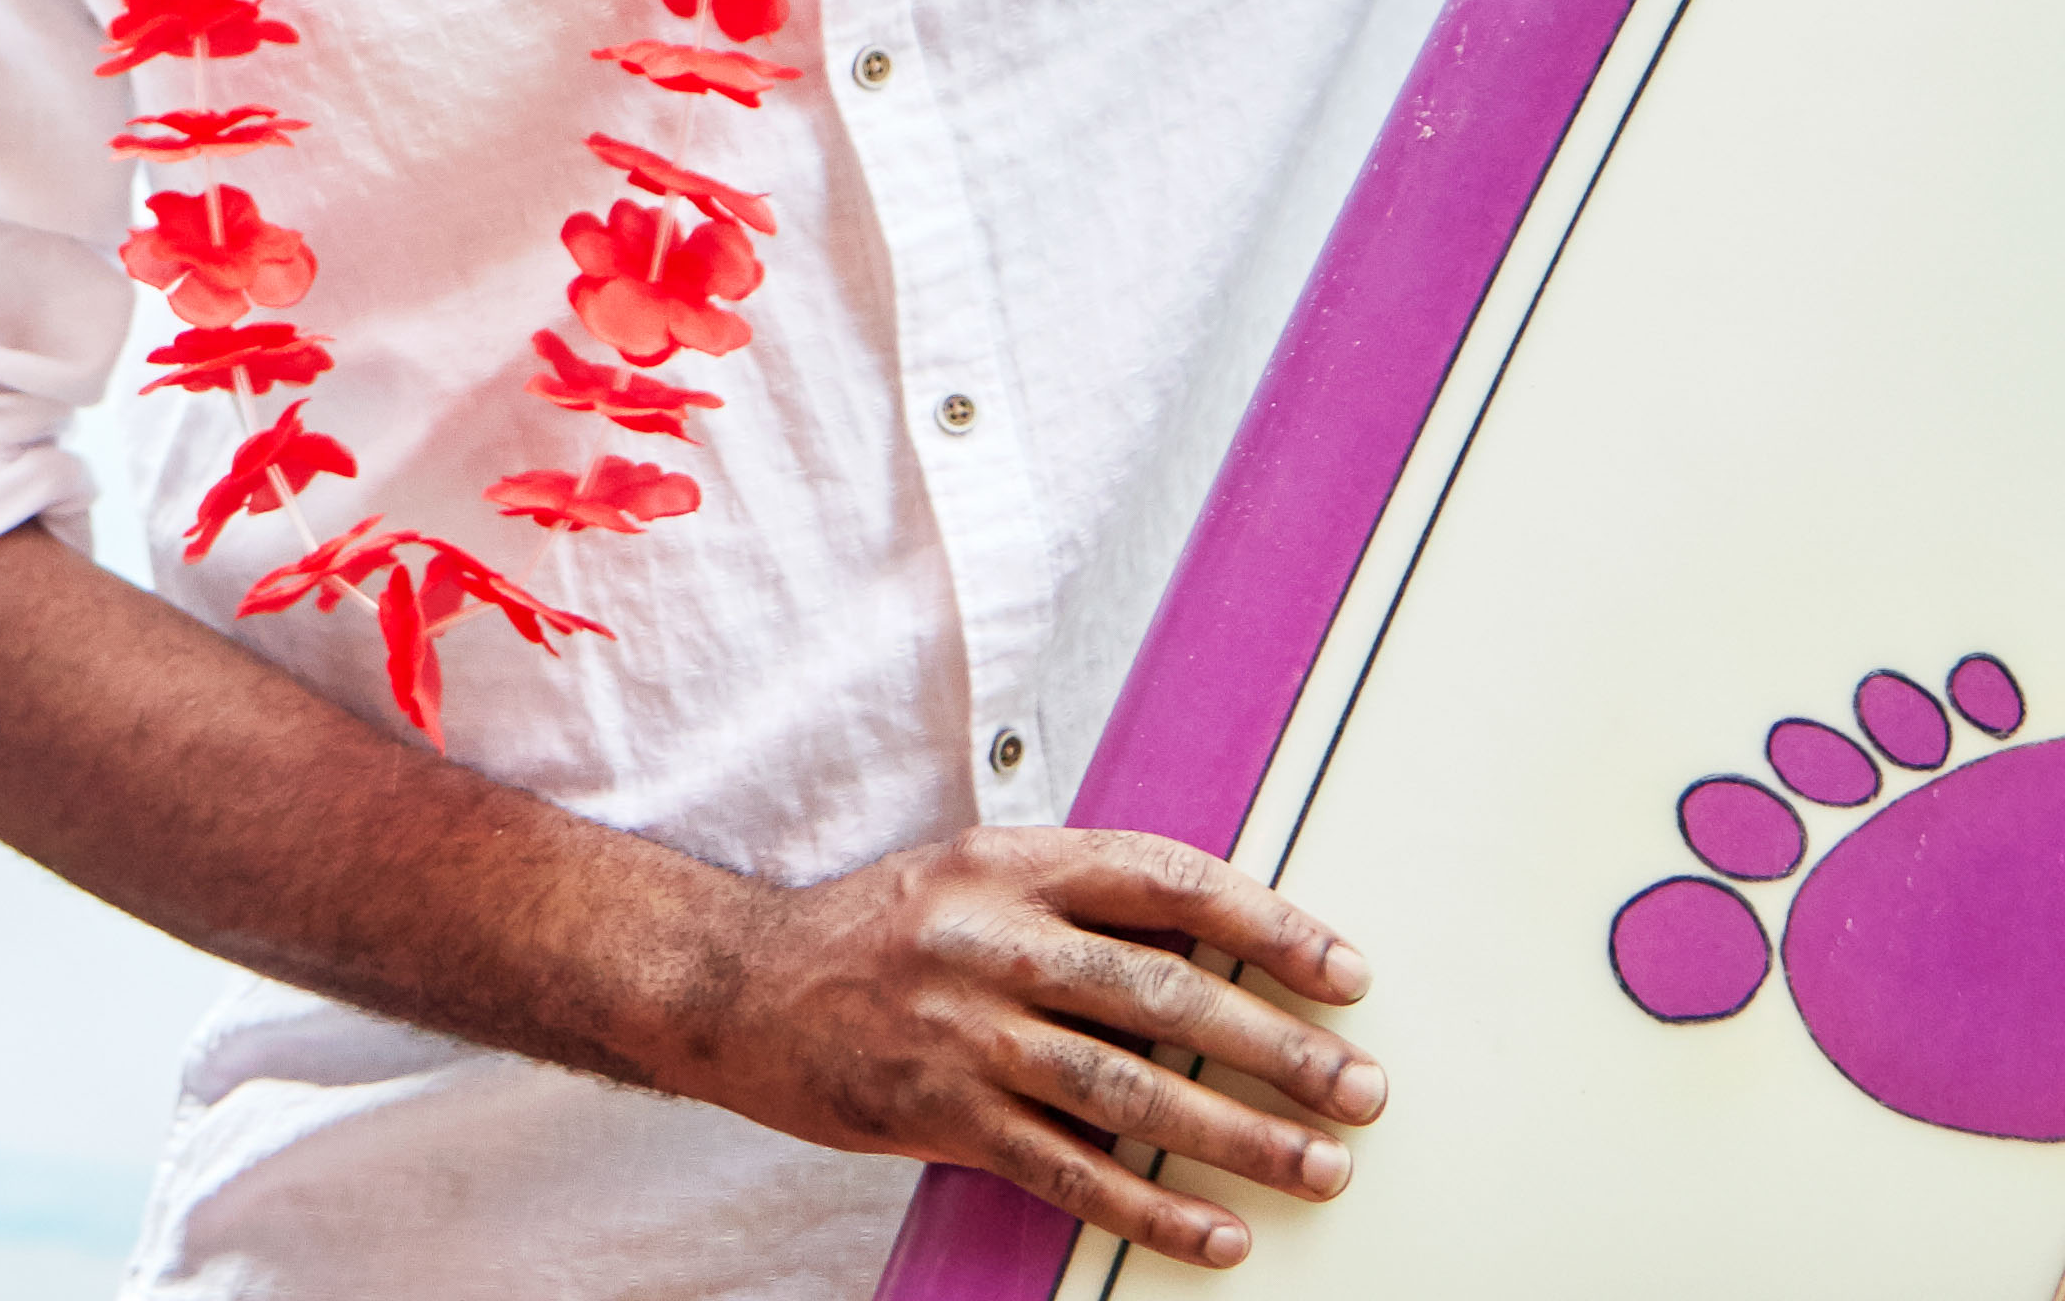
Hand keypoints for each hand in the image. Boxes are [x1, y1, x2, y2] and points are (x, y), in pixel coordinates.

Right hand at [660, 824, 1383, 1270]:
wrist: (736, 987)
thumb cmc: (872, 936)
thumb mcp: (967, 880)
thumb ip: (1074, 906)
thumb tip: (1216, 955)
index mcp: (1005, 864)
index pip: (1162, 881)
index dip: (1266, 925)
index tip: (1343, 971)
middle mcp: (987, 939)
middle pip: (1164, 995)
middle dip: (1280, 1048)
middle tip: (1359, 1089)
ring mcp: (962, 1030)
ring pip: (1130, 1088)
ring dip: (1240, 1136)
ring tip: (1321, 1167)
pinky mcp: (941, 1112)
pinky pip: (1069, 1168)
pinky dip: (1152, 1206)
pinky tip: (1215, 1230)